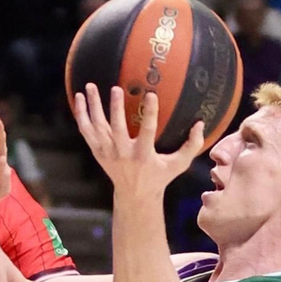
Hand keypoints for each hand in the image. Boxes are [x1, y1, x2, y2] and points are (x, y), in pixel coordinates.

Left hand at [72, 84, 204, 194]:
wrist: (134, 195)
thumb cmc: (160, 176)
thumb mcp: (179, 164)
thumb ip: (191, 145)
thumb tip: (200, 123)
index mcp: (143, 156)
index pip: (146, 132)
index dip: (150, 113)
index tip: (151, 94)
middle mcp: (123, 154)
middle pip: (116, 129)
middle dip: (115, 109)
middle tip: (116, 88)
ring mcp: (108, 153)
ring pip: (97, 127)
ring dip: (92, 106)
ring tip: (90, 86)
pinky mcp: (98, 152)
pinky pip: (86, 131)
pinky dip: (82, 115)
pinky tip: (79, 98)